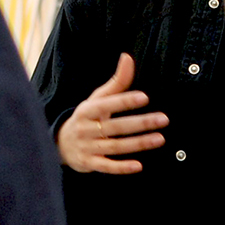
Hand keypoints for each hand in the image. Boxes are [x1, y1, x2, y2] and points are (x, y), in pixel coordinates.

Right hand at [56, 53, 168, 174]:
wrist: (60, 144)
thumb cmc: (86, 117)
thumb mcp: (97, 99)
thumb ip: (116, 82)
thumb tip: (128, 57)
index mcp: (87, 110)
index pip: (108, 104)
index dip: (125, 101)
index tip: (145, 97)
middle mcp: (86, 128)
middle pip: (116, 126)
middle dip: (141, 123)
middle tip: (164, 119)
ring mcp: (87, 147)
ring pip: (115, 146)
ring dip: (138, 144)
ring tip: (160, 138)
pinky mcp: (90, 164)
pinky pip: (107, 166)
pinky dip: (122, 168)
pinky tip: (139, 166)